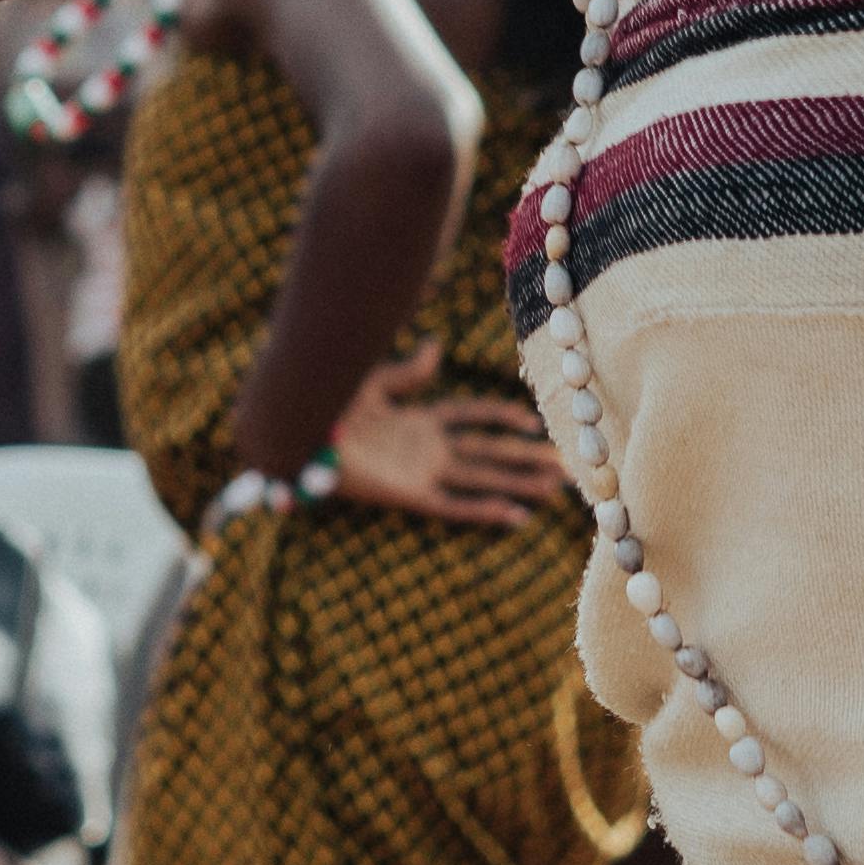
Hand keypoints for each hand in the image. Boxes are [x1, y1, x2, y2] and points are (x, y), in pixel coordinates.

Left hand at [315, 338, 570, 529]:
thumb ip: (408, 371)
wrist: (299, 436)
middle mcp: (427, 449)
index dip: (499, 418)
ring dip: (518, 484)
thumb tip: (437, 347)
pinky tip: (516, 518)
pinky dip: (485, 511)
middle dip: (524, 459)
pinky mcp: (411, 494)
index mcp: (419, 420)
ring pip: (481, 478)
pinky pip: (455, 505)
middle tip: (564, 467)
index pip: (471, 418)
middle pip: (488, 453)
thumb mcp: (374, 381)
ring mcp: (422, 472)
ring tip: (554, 489)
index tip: (530, 421)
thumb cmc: (329, 407)